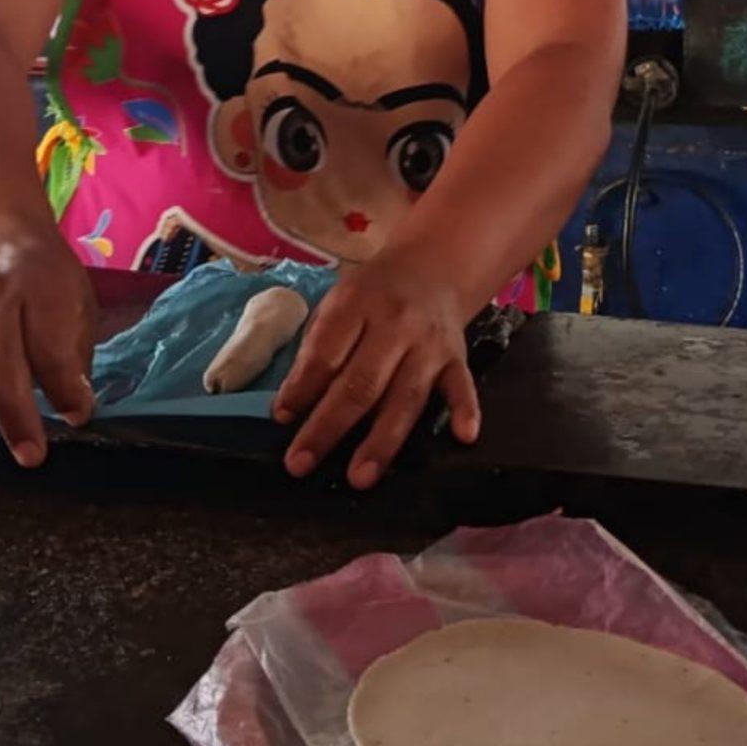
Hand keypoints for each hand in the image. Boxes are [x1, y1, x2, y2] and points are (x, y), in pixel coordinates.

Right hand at [0, 232, 96, 466]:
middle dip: (15, 411)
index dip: (65, 385)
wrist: (1, 232)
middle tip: (30, 456)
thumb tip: (74, 408)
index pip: (50, 346)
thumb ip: (75, 352)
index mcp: (40, 289)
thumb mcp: (78, 300)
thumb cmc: (47, 278)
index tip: (77, 416)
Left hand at [271, 264, 480, 488]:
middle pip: (360, 382)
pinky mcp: (457, 358)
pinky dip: (465, 410)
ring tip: (360, 476)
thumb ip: (317, 349)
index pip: (326, 352)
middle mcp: (396, 324)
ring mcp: (430, 343)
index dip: (302, 387)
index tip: (281, 418)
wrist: (431, 268)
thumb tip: (292, 406)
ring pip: (405, 396)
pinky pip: (462, 386)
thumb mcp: (337, 304)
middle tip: (301, 463)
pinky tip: (463, 436)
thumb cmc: (372, 296)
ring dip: (382, 440)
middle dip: (328, 426)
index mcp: (357, 304)